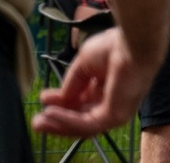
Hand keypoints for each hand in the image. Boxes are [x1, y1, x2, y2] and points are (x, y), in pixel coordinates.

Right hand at [33, 27, 153, 136]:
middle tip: (37, 121)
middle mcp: (112, 101)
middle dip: (57, 120)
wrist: (132, 43)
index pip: (82, 102)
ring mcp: (115, 111)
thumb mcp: (84, 64)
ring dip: (58, 124)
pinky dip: (67, 120)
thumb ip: (72, 83)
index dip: (62, 103)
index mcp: (107, 86)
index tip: (44, 98)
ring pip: (81, 125)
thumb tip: (60, 98)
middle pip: (81, 117)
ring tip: (39, 122)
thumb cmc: (113, 46)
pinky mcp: (115, 117)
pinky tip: (51, 113)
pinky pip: (86, 124)